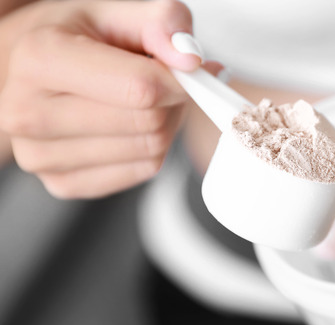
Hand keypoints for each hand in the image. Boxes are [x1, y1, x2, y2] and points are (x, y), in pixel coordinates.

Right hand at [0, 0, 211, 197]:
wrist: (29, 69)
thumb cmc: (72, 37)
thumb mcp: (116, 9)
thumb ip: (162, 22)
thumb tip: (191, 60)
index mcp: (41, 59)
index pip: (142, 88)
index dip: (180, 80)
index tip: (189, 70)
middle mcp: (29, 112)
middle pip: (148, 122)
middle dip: (170, 101)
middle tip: (160, 81)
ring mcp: (40, 156)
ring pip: (150, 151)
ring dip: (163, 125)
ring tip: (140, 100)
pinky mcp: (61, 183)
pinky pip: (142, 172)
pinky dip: (149, 150)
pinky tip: (129, 126)